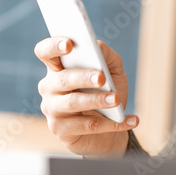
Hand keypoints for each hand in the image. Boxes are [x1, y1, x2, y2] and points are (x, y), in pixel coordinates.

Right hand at [35, 36, 137, 156]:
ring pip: (72, 103)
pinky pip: (86, 126)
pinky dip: (111, 124)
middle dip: (83, 77)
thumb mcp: (112, 70)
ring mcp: (52, 109)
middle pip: (62, 79)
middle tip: (101, 78)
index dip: (53, 46)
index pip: (45, 52)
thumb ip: (105, 55)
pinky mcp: (61, 130)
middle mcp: (49, 87)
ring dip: (97, 101)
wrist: (110, 128)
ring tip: (116, 99)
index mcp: (58, 67)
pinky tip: (130, 120)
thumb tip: (98, 47)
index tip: (69, 44)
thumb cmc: (106, 92)